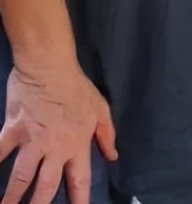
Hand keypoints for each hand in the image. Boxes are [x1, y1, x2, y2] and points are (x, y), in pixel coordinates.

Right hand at [0, 64, 116, 203]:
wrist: (50, 67)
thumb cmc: (77, 87)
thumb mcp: (101, 109)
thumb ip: (106, 134)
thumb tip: (113, 156)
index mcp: (77, 144)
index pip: (80, 179)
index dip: (79, 199)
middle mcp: (54, 148)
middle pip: (46, 185)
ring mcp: (31, 141)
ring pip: (20, 176)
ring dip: (12, 196)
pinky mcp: (12, 130)